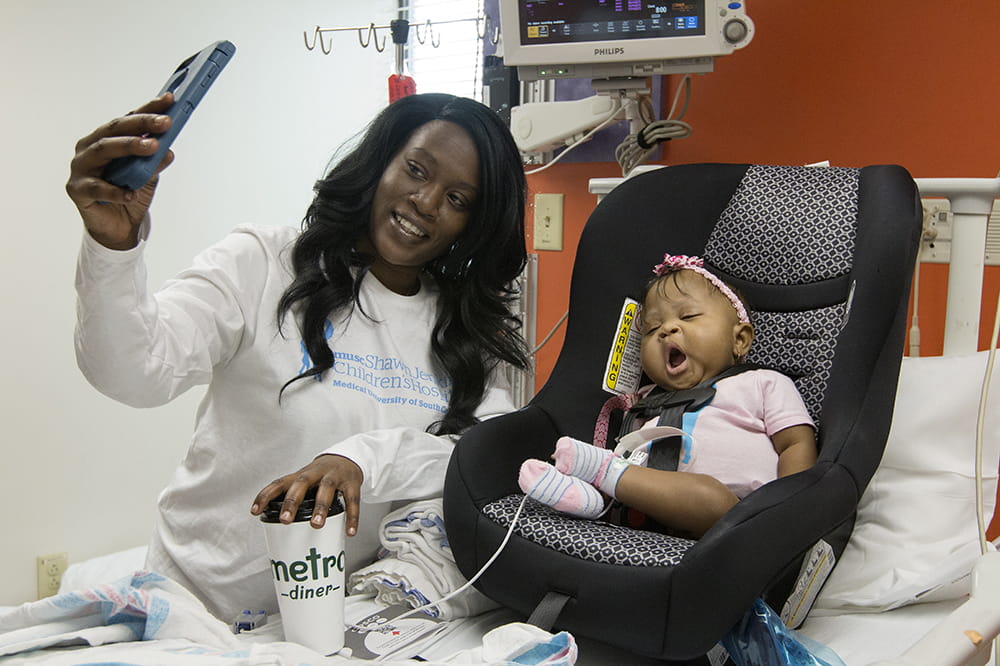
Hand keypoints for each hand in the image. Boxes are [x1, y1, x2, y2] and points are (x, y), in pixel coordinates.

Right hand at [65, 93, 175, 249]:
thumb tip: (168, 151)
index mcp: (106, 139)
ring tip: (152, 148)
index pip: (127, 120)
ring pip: (103, 151)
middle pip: (114, 130)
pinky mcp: (77, 190)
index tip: (168, 100)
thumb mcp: (147, 177)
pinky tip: (131, 193)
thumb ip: (153, 162)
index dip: (147, 109)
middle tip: (164, 122)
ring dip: (128, 147)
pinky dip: (115, 191)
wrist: (117, 227)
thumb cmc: (128, 195)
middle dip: (141, 124)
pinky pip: (97, 188)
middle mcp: (90, 148)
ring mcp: (81, 168)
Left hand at [250, 454, 362, 535]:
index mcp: (301, 475)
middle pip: (301, 483)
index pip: (279, 483)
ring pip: (326, 489)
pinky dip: (352, 517)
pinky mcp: (352, 483)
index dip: (265, 496)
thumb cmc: (321, 476)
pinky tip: (350, 531)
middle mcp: (316, 473)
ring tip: (316, 525)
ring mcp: (335, 476)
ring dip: (320, 507)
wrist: (348, 458)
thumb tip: (273, 527)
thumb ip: (292, 499)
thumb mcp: (305, 481)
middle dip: (292, 501)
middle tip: (285, 520)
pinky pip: (352, 500)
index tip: (255, 511)